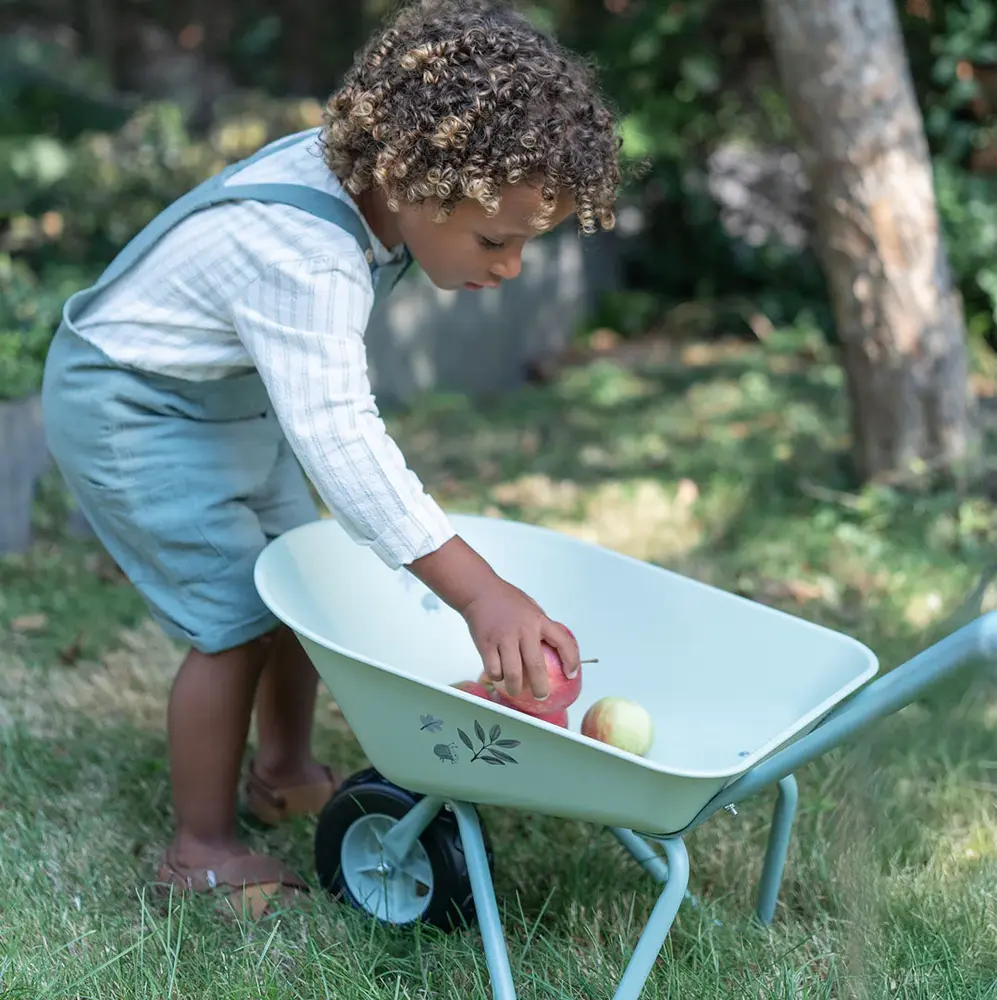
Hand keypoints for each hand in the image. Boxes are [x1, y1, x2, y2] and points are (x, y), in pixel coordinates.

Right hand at [406, 534, 579, 699]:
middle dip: (541, 687)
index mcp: (539, 620)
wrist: (479, 591)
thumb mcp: (531, 607)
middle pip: (536, 666)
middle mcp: (524, 630)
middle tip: (542, 695)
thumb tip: (551, 647)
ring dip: (516, 688)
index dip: (571, 661)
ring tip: (516, 691)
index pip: (563, 642)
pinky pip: (494, 670)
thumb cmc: (507, 599)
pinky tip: (499, 675)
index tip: (571, 674)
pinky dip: (497, 677)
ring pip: (513, 674)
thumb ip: (540, 625)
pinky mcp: (486, 644)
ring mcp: (504, 638)